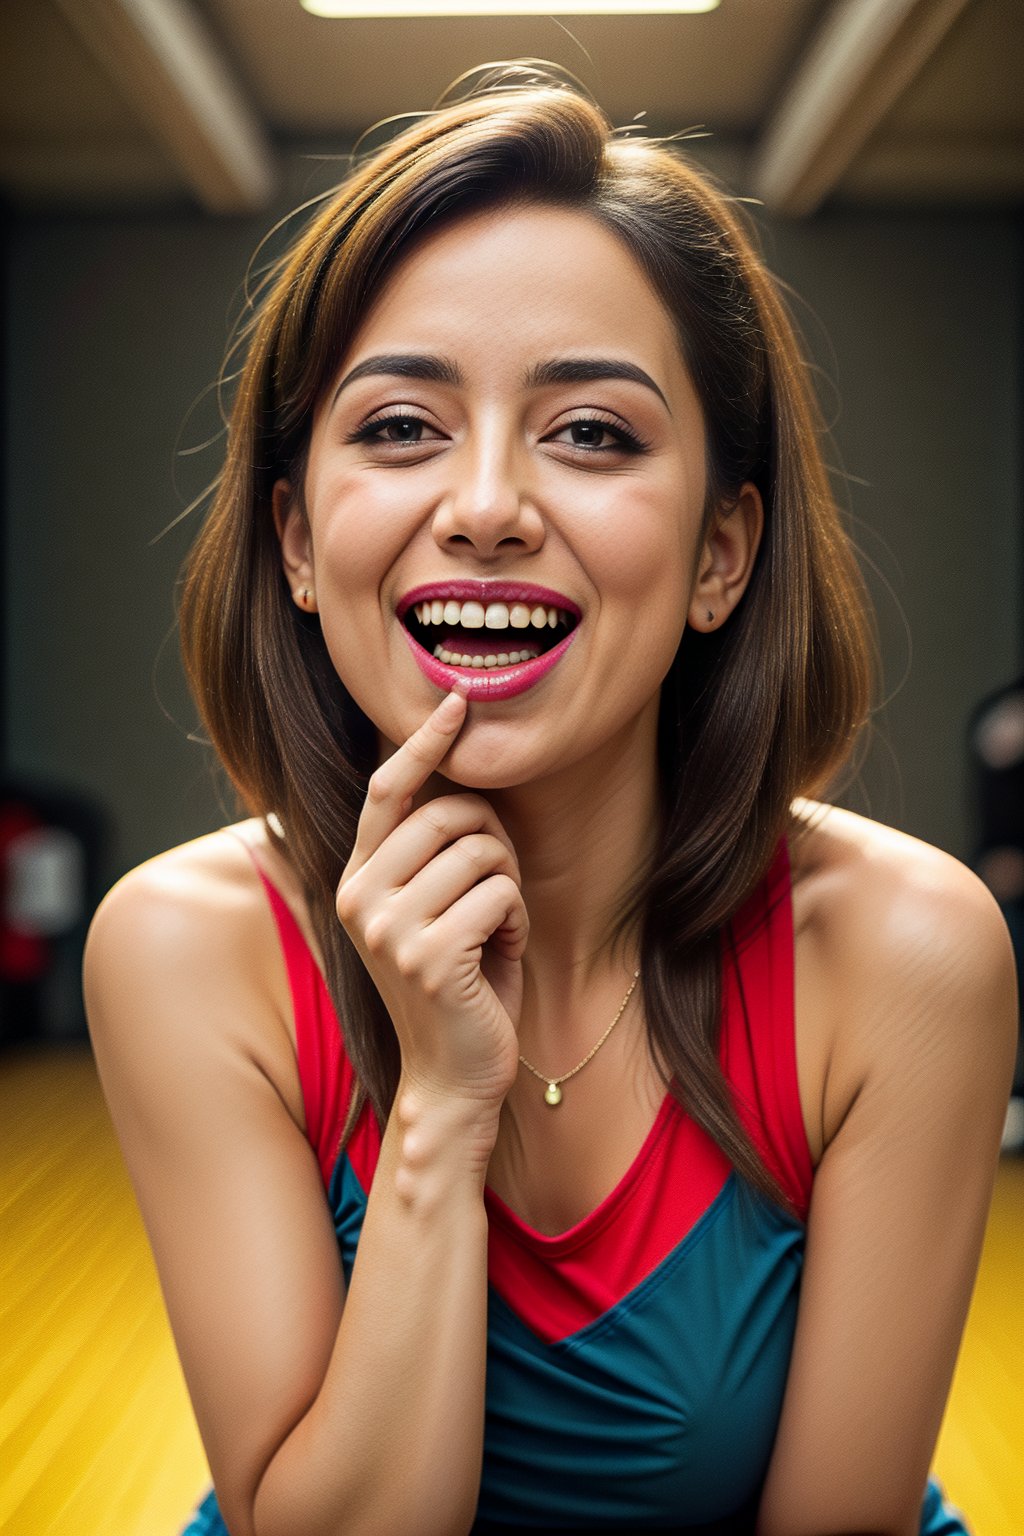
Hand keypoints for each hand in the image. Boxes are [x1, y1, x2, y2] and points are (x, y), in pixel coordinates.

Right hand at [336, 692, 526, 1107]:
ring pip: (483, 853)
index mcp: (356, 879)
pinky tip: (500, 957)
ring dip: (509, 890)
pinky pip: (501, 896)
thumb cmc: (455, 984)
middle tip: (495, 894)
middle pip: (451, 814)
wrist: (452, 1076)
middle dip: (495, 844)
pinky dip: (517, 923)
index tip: (457, 703)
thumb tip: (454, 781)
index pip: (387, 790)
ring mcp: (389, 928)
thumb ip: (427, 853)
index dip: (424, 744)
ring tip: (493, 933)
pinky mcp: (428, 956)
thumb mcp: (430, 910)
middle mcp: (360, 897)